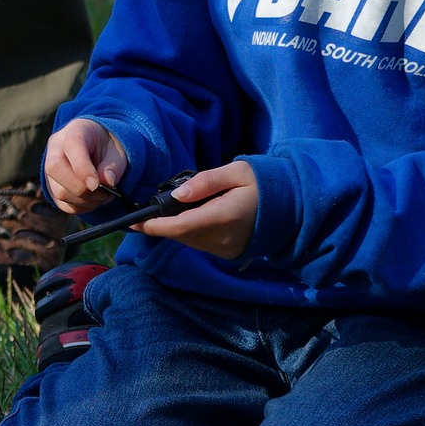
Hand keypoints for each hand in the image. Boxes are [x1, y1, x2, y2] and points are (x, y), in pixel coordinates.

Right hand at [44, 117, 128, 213]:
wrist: (97, 148)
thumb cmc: (107, 147)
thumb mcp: (117, 151)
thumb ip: (113, 165)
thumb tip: (107, 182)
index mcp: (74, 131)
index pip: (71, 146)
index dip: (82, 168)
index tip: (96, 184)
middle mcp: (56, 148)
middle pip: (55, 168)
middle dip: (82, 188)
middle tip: (105, 193)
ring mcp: (50, 169)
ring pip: (59, 191)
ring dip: (85, 201)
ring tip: (104, 196)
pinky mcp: (52, 187)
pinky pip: (63, 204)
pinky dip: (82, 207)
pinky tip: (95, 200)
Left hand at [136, 160, 258, 259]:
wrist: (291, 208)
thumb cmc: (263, 183)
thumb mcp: (237, 172)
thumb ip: (206, 182)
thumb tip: (177, 194)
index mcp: (224, 216)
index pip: (180, 226)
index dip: (154, 226)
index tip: (133, 223)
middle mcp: (222, 238)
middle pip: (180, 235)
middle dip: (161, 225)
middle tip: (145, 212)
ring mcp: (225, 249)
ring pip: (188, 241)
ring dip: (174, 228)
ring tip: (167, 212)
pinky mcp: (228, 253)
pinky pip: (199, 244)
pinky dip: (189, 232)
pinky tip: (189, 218)